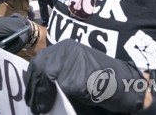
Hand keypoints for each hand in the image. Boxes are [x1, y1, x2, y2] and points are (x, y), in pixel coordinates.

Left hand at [24, 39, 144, 113]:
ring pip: (47, 78)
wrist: (126, 85)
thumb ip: (57, 71)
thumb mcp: (75, 70)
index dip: (31, 78)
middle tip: (33, 105)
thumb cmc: (99, 80)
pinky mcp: (79, 78)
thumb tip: (35, 84)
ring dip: (42, 96)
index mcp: (65, 47)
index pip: (39, 61)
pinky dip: (56, 101)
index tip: (29, 93)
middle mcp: (68, 50)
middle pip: (40, 68)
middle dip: (34, 88)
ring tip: (40, 108)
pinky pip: (62, 90)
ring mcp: (74, 62)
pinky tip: (55, 107)